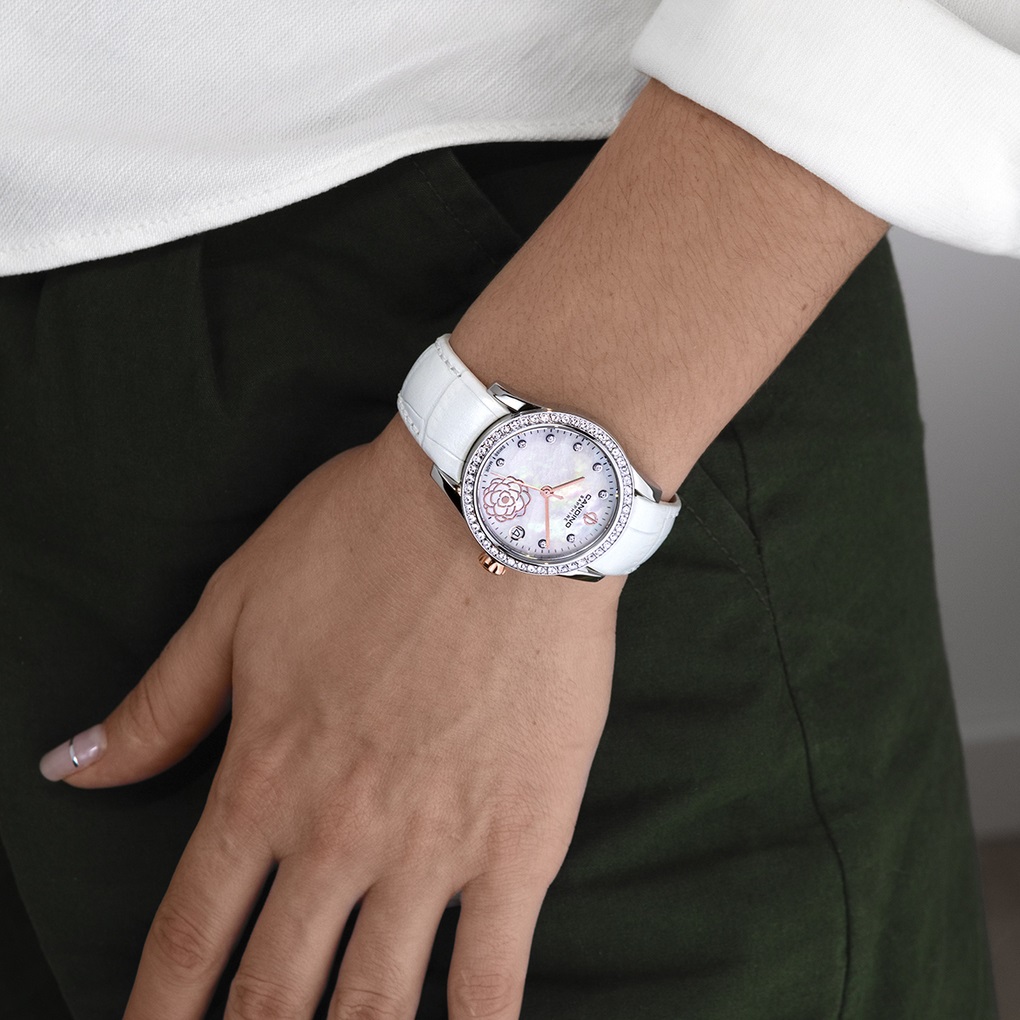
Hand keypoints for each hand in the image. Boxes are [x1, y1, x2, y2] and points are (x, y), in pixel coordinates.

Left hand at [51, 417, 623, 1018]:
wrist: (499, 504)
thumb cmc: (367, 538)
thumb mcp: (239, 603)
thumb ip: (161, 704)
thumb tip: (71, 769)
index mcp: (262, 778)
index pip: (187, 936)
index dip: (154, 1014)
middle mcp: (339, 835)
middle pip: (272, 994)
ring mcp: (434, 847)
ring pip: (374, 1006)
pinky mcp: (522, 840)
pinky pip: (493, 975)